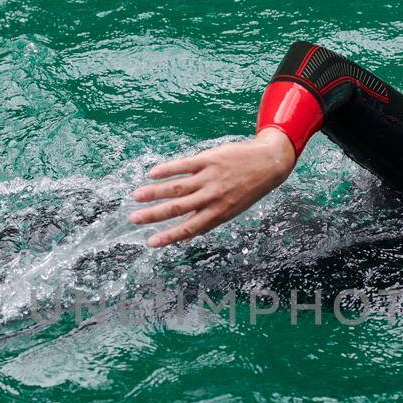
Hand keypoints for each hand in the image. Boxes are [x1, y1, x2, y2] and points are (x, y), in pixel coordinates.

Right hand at [131, 128, 297, 247]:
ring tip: (136, 196)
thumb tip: (185, 237)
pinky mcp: (209, 160)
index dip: (168, 236)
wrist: (268, 164)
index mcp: (218, 213)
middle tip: (134, 219)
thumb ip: (207, 221)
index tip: (150, 242)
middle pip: (178, 208)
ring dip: (154, 192)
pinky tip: (152, 174)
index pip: (188, 228)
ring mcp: (210, 178)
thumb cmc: (248, 190)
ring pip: (177, 187)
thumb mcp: (231, 210)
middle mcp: (212, 197)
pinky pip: (184, 165)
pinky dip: (167, 169)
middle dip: (154, 215)